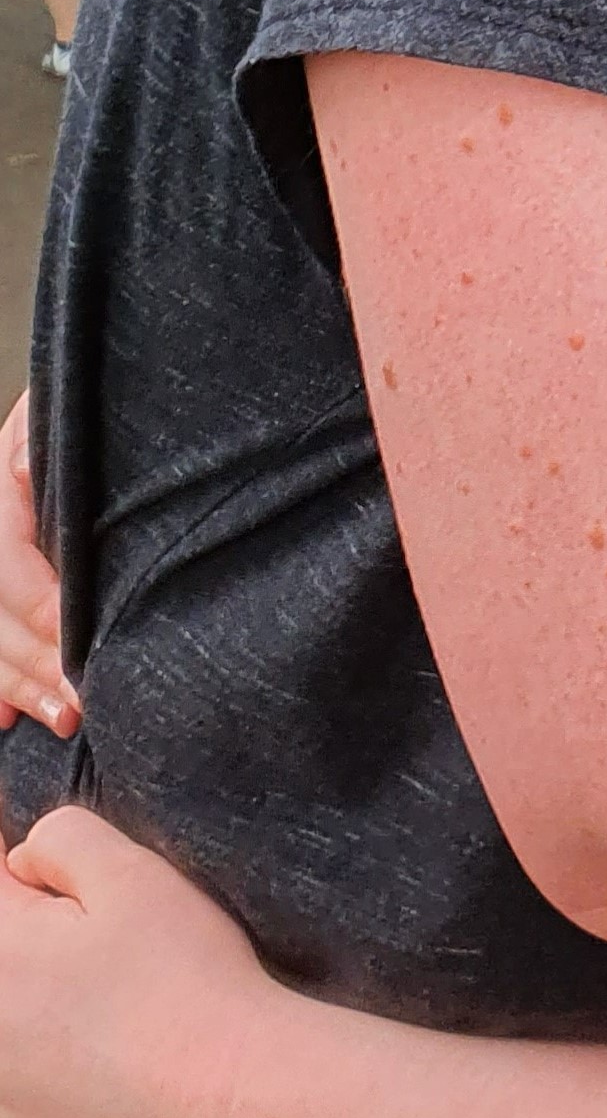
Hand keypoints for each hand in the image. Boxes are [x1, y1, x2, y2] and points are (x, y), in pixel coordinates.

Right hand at [0, 394, 73, 735]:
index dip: (46, 615)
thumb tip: (29, 467)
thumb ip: (44, 448)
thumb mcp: (57, 418)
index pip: (11, 568)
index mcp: (0, 494)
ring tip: (60, 718)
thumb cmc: (87, 405)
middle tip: (79, 705)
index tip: (84, 651)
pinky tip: (5, 718)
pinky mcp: (1, 584)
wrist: (82, 399)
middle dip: (34, 666)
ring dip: (14, 684)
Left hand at [0, 807, 278, 1117]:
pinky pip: (8, 1079)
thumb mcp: (133, 872)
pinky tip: (88, 1050)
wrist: (222, 1091)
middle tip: (96, 940)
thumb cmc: (184, 977)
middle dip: (33, 936)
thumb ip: (61, 840)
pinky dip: (34, 1060)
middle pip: (3, 954)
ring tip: (96, 996)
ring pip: (6, 1018)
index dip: (31, 876)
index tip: (65, 886)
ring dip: (33, 998)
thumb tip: (22, 862)